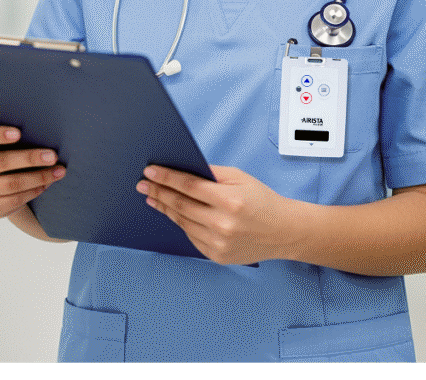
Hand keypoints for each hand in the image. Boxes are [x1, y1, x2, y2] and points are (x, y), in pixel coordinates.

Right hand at [0, 126, 65, 218]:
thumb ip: (10, 137)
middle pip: (0, 162)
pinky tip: (45, 185)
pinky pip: (12, 200)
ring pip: (10, 184)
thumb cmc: (0, 154)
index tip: (19, 133)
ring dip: (38, 177)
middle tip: (52, 156)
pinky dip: (32, 192)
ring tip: (58, 171)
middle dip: (30, 158)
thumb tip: (42, 131)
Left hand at [137, 164, 299, 264]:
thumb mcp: (241, 179)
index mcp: (230, 201)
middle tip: (143, 184)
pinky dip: (180, 223)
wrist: (283, 232)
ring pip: (182, 222)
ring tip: (153, 198)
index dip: (167, 178)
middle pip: (181, 205)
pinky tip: (172, 213)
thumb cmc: (262, 201)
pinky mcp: (217, 256)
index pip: (189, 186)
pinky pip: (191, 236)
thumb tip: (183, 170)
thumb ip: (212, 174)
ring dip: (164, 208)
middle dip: (159, 192)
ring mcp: (219, 243)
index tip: (150, 172)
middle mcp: (223, 224)